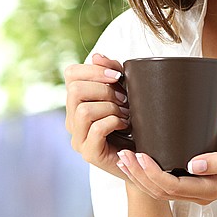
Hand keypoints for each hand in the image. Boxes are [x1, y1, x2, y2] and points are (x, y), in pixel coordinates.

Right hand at [64, 53, 129, 176]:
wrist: (145, 159)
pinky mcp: (89, 153)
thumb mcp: (125, 92)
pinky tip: (125, 125)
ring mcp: (78, 138)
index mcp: (77, 102)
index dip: (94, 70)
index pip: (70, 74)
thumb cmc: (135, 124)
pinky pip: (96, 129)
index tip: (117, 77)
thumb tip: (97, 56)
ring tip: (126, 115)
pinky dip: (114, 122)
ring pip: (83, 110)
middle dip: (105, 90)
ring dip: (110, 108)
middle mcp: (72, 119)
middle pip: (75, 90)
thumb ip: (112, 73)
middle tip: (125, 100)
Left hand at [116, 135, 216, 205]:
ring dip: (141, 177)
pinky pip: (169, 185)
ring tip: (125, 158)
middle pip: (160, 192)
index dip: (151, 173)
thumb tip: (193, 164)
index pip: (170, 186)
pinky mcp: (198, 184)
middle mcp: (199, 195)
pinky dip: (151, 176)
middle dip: (139, 175)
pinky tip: (142, 162)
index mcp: (207, 189)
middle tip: (123, 154)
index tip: (139, 154)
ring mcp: (198, 192)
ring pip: (161, 192)